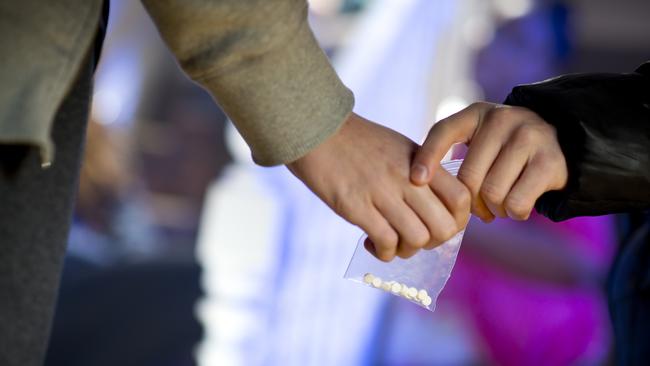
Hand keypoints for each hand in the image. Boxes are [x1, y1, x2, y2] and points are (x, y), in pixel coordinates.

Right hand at [287, 113, 469, 260]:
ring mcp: (382, 192)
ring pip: (417, 239)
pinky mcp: (356, 206)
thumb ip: (422, 172)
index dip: (457, 221)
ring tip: (391, 243)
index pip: (461, 198)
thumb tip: (436, 208)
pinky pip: (386, 242)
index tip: (439, 226)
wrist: (318, 130)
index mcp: (422, 161)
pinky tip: (372, 244)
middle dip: (433, 243)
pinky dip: (384, 252)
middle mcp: (407, 177)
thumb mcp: (400, 147)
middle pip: (444, 227)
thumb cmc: (358, 142)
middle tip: (414, 239)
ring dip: (407, 250)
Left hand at [410, 102, 567, 220]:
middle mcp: (502, 119)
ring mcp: (529, 137)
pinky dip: (513, 213)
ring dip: (493, 210)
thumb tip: (419, 184)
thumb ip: (453, 153)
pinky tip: (516, 207)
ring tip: (498, 207)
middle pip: (469, 177)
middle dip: (469, 202)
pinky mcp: (550, 161)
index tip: (415, 180)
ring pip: (492, 193)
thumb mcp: (479, 140)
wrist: (564, 142)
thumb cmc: (506, 150)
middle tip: (478, 209)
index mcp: (477, 113)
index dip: (427, 157)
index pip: (443, 131)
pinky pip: (516, 203)